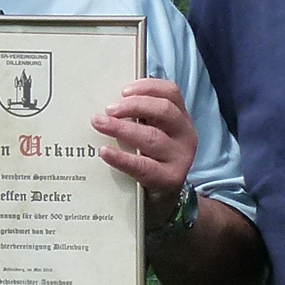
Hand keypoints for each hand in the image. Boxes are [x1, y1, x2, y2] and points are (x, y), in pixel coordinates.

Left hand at [92, 78, 198, 226]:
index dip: (147, 87)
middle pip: (163, 111)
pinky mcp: (170, 179)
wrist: (164, 198)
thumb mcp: (152, 132)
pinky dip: (122, 158)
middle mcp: (185, 135)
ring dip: (122, 128)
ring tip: (99, 124)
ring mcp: (180, 158)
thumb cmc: (152, 158)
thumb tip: (107, 102)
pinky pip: (143, 166)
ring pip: (152, 138)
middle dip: (133, 106)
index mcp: (180, 118)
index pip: (171, 93)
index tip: (123, 90)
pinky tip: (105, 152)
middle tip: (108, 110)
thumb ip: (139, 117)